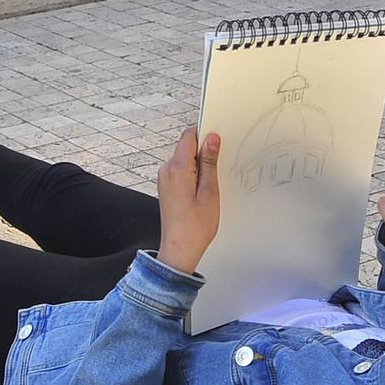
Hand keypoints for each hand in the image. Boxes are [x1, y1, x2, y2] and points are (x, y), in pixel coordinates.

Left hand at [156, 128, 221, 272]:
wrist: (179, 249)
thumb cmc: (195, 226)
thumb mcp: (209, 192)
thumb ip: (210, 163)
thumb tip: (212, 138)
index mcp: (177, 168)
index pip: (189, 136)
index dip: (205, 135)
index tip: (219, 142)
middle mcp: (166, 170)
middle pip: (187, 147)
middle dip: (204, 152)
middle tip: (220, 169)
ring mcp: (164, 178)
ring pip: (184, 159)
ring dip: (200, 165)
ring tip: (211, 186)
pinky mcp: (166, 186)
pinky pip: (181, 170)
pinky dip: (193, 174)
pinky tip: (203, 191)